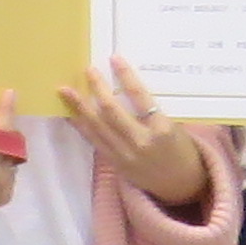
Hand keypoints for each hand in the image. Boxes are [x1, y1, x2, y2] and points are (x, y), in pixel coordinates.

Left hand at [58, 59, 212, 212]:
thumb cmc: (181, 149)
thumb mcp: (176, 128)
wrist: (181, 186)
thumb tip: (129, 85)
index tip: (115, 59)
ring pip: (97, 126)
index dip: (127, 76)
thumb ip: (154, 112)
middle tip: (87, 70)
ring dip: (79, 106)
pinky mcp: (114, 162)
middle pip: (113, 111)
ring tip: (64, 90)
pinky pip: (93, 140)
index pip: (141, 98)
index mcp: (163, 129)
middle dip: (98, 88)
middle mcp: (142, 142)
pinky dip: (79, 125)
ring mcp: (125, 154)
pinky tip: (68, 113)